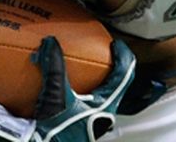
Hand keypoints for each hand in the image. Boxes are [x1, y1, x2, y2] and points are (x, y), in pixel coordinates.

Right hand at [0, 36, 135, 141]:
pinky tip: (64, 84)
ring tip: (82, 66)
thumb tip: (51, 43)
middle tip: (101, 51)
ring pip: (100, 93)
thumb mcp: (56, 96)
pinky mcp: (78, 122)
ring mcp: (90, 118)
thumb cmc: (57, 132)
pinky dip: (78, 87)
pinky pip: (84, 99)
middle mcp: (102, 113)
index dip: (124, 56)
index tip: (117, 43)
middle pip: (115, 84)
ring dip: (94, 78)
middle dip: (109, 66)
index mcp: (106, 105)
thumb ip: (54, 67)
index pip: (124, 75)